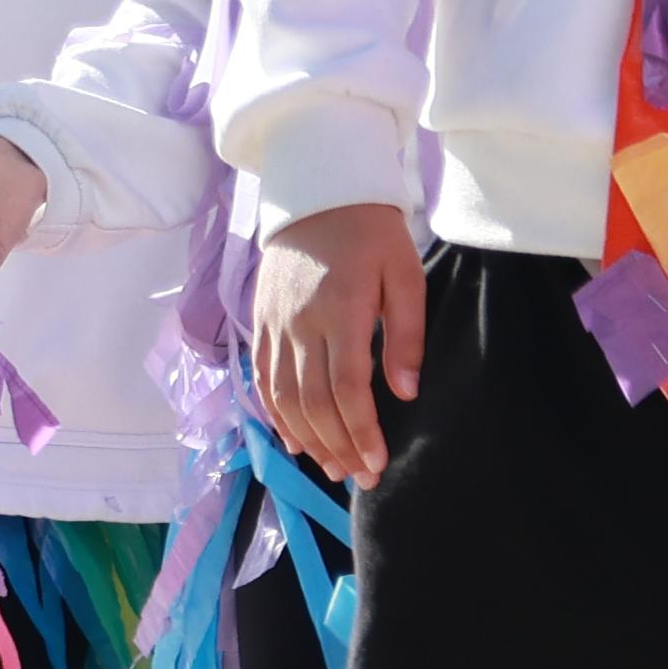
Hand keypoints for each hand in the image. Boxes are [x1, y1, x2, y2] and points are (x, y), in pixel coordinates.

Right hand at [248, 202, 418, 489]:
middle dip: (337, 448)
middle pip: (313, 403)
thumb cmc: (372, 232)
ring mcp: (274, 325)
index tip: (378, 464)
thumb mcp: (405, 274)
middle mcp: (300, 324)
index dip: (361, 433)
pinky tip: (295, 442)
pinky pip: (264, 380)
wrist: (317, 190)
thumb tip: (404, 393)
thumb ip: (405, 335)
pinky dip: (277, 416)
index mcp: (341, 311)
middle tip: (362, 478)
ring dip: (308, 440)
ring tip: (333, 468)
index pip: (347, 389)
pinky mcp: (261, 322)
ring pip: (284, 398)